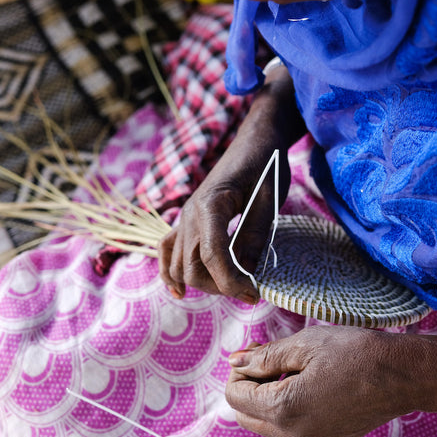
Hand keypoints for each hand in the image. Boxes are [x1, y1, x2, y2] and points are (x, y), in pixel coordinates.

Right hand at [159, 69, 303, 301]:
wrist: (254, 142)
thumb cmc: (265, 166)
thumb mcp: (269, 200)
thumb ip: (254, 236)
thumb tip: (247, 274)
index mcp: (211, 205)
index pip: (213, 256)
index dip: (232, 282)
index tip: (254, 295)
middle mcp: (190, 214)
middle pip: (191, 268)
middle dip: (220, 286)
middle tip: (250, 289)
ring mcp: (184, 218)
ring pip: (179, 266)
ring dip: (204, 283)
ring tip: (232, 285)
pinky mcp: (185, 221)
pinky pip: (167, 251)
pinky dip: (171, 273)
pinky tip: (180, 292)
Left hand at [225, 326, 436, 436]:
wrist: (402, 375)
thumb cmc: (354, 353)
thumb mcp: (304, 344)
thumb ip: (264, 356)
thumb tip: (234, 362)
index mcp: (284, 409)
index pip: (235, 395)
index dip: (239, 370)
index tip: (256, 350)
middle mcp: (294, 434)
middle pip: (246, 415)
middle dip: (249, 385)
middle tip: (268, 357)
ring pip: (269, 423)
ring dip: (267, 397)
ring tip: (290, 366)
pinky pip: (293, 427)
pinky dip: (289, 407)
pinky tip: (309, 382)